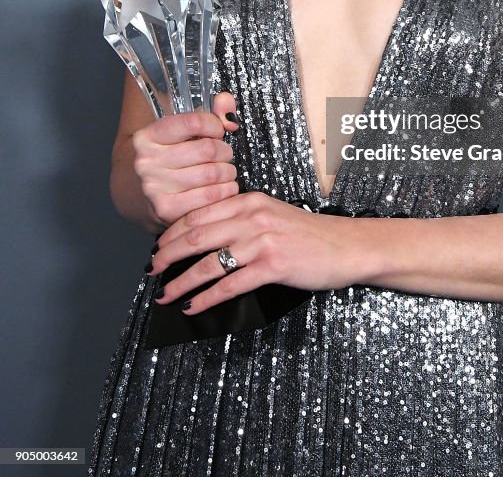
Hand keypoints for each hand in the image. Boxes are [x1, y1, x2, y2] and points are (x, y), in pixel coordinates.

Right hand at [132, 91, 240, 230]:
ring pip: (212, 174)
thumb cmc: (165, 158)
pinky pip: (210, 197)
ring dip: (228, 172)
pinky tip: (223, 188)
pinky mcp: (166, 209)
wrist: (135, 193)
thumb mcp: (177, 132)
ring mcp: (154, 187)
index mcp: (147, 136)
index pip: (193, 122)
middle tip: (225, 155)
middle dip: (225, 151)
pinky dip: (225, 191)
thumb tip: (226, 104)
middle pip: (207, 149)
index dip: (215, 125)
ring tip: (225, 172)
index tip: (218, 131)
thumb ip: (207, 114)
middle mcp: (146, 161)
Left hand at [148, 191, 363, 313]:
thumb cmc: (307, 235)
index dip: (171, 233)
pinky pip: (229, 285)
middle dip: (167, 256)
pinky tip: (192, 307)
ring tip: (164, 295)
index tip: (156, 249)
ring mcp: (262, 241)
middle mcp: (252, 216)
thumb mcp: (270, 216)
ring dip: (180, 282)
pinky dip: (205, 298)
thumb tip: (202, 241)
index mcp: (248, 201)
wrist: (345, 246)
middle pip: (196, 236)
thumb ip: (239, 221)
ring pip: (208, 262)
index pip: (198, 214)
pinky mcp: (272, 266)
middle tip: (151, 272)